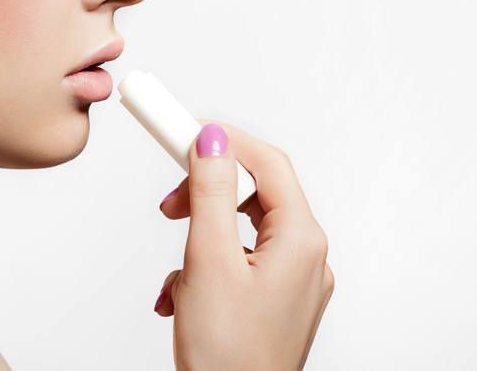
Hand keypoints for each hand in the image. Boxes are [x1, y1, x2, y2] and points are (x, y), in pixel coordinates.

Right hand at [154, 119, 334, 370]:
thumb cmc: (228, 357)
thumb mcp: (209, 261)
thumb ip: (212, 194)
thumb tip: (214, 141)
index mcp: (301, 241)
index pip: (268, 164)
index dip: (226, 141)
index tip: (184, 130)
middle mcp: (307, 258)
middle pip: (256, 194)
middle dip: (207, 194)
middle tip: (169, 201)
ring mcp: (294, 282)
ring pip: (243, 230)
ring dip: (201, 237)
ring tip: (176, 270)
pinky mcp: (276, 301)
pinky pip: (242, 262)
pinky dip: (208, 267)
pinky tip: (184, 296)